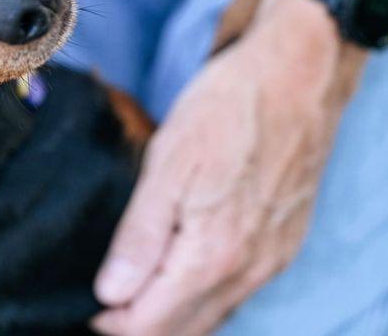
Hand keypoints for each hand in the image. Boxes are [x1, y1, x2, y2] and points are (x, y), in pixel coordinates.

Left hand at [92, 0, 366, 334]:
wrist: (298, 76)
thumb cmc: (228, 109)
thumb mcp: (167, 165)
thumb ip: (140, 237)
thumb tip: (111, 295)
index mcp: (213, 255)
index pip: (151, 323)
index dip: (113, 323)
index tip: (90, 309)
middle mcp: (248, 269)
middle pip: (184, 329)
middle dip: (140, 326)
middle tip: (106, 308)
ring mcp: (272, 259)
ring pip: (215, 315)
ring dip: (174, 317)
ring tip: (138, 296)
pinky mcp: (285, 243)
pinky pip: (240, 292)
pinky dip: (207, 300)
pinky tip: (187, 280)